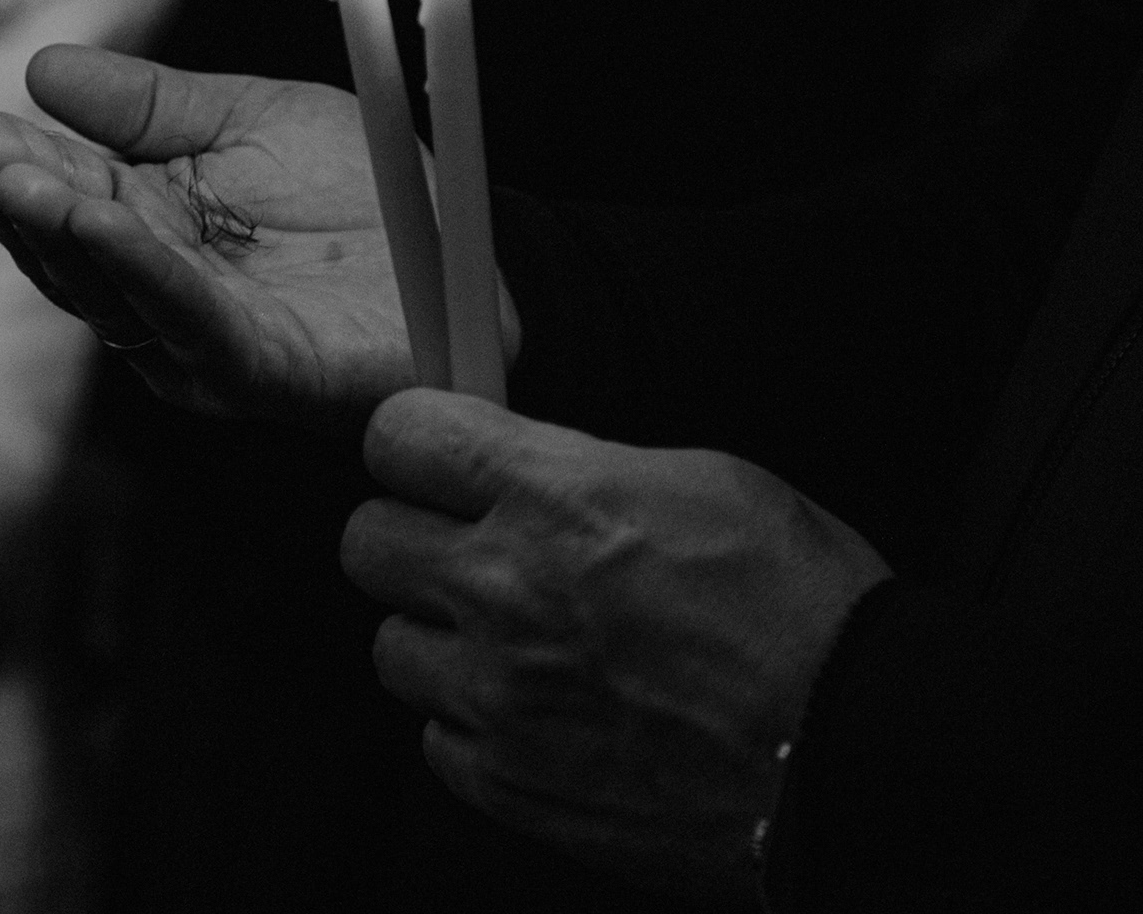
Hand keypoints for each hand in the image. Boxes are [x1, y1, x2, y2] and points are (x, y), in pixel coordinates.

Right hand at [0, 45, 518, 425]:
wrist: (475, 254)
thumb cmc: (365, 193)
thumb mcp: (248, 119)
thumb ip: (150, 104)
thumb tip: (40, 67)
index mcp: (152, 229)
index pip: (62, 193)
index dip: (3, 158)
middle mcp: (160, 291)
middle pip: (66, 247)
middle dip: (13, 192)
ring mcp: (201, 338)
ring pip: (110, 288)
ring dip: (59, 231)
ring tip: (16, 175)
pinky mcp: (255, 368)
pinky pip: (186, 318)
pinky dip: (139, 272)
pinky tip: (100, 224)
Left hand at [341, 390, 890, 900]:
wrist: (853, 756)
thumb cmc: (807, 612)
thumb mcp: (708, 481)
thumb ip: (585, 470)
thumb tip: (527, 467)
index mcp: (552, 496)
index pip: (399, 436)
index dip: (416, 442)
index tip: (433, 456)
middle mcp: (502, 589)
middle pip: (365, 541)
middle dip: (412, 537)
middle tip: (466, 550)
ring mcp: (498, 693)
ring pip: (391, 647)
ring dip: (443, 640)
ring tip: (518, 645)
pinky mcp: (509, 783)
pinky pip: (437, 739)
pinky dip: (477, 726)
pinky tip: (542, 715)